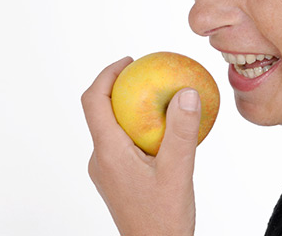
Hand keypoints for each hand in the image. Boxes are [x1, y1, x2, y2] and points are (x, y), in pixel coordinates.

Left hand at [82, 57, 202, 235]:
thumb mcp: (178, 172)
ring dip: (131, 110)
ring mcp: (106, 171)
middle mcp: (100, 159)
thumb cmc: (163, 220)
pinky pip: (122, 144)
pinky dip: (138, 130)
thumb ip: (182, 131)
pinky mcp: (115, 179)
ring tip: (160, 100)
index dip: (106, 74)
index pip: (93, 101)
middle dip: (122, 88)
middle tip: (148, 75)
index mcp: (108, 152)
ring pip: (112, 129)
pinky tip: (165, 133)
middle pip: (101, 111)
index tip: (129, 62)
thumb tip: (187, 92)